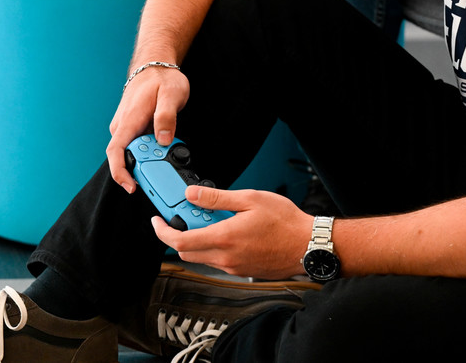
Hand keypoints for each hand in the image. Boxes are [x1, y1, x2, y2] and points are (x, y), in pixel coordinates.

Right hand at [106, 64, 189, 191]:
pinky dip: (150, 151)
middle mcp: (123, 126)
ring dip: (149, 159)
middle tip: (166, 165)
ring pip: (133, 152)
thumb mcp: (171, 94)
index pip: (115, 151)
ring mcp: (126, 127)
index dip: (120, 172)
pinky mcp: (132, 128)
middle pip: (126, 157)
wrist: (155, 67)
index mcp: (129, 119)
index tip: (130, 186)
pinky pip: (138, 146)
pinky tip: (163, 145)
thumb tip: (163, 139)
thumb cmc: (162, 79)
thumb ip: (167, 117)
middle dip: (144, 168)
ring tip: (167, 152)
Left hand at [150, 185, 311, 278]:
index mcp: (224, 238)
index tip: (157, 221)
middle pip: (186, 251)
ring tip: (212, 220)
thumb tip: (192, 194)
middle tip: (185, 216)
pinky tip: (227, 231)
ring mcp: (233, 267)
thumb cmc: (285, 222)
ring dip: (198, 240)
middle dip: (179, 234)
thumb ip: (217, 198)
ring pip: (202, 257)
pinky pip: (217, 261)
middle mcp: (226, 258)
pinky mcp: (242, 271)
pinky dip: (213, 247)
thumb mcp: (250, 199)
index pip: (180, 240)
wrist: (308, 245)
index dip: (162, 231)